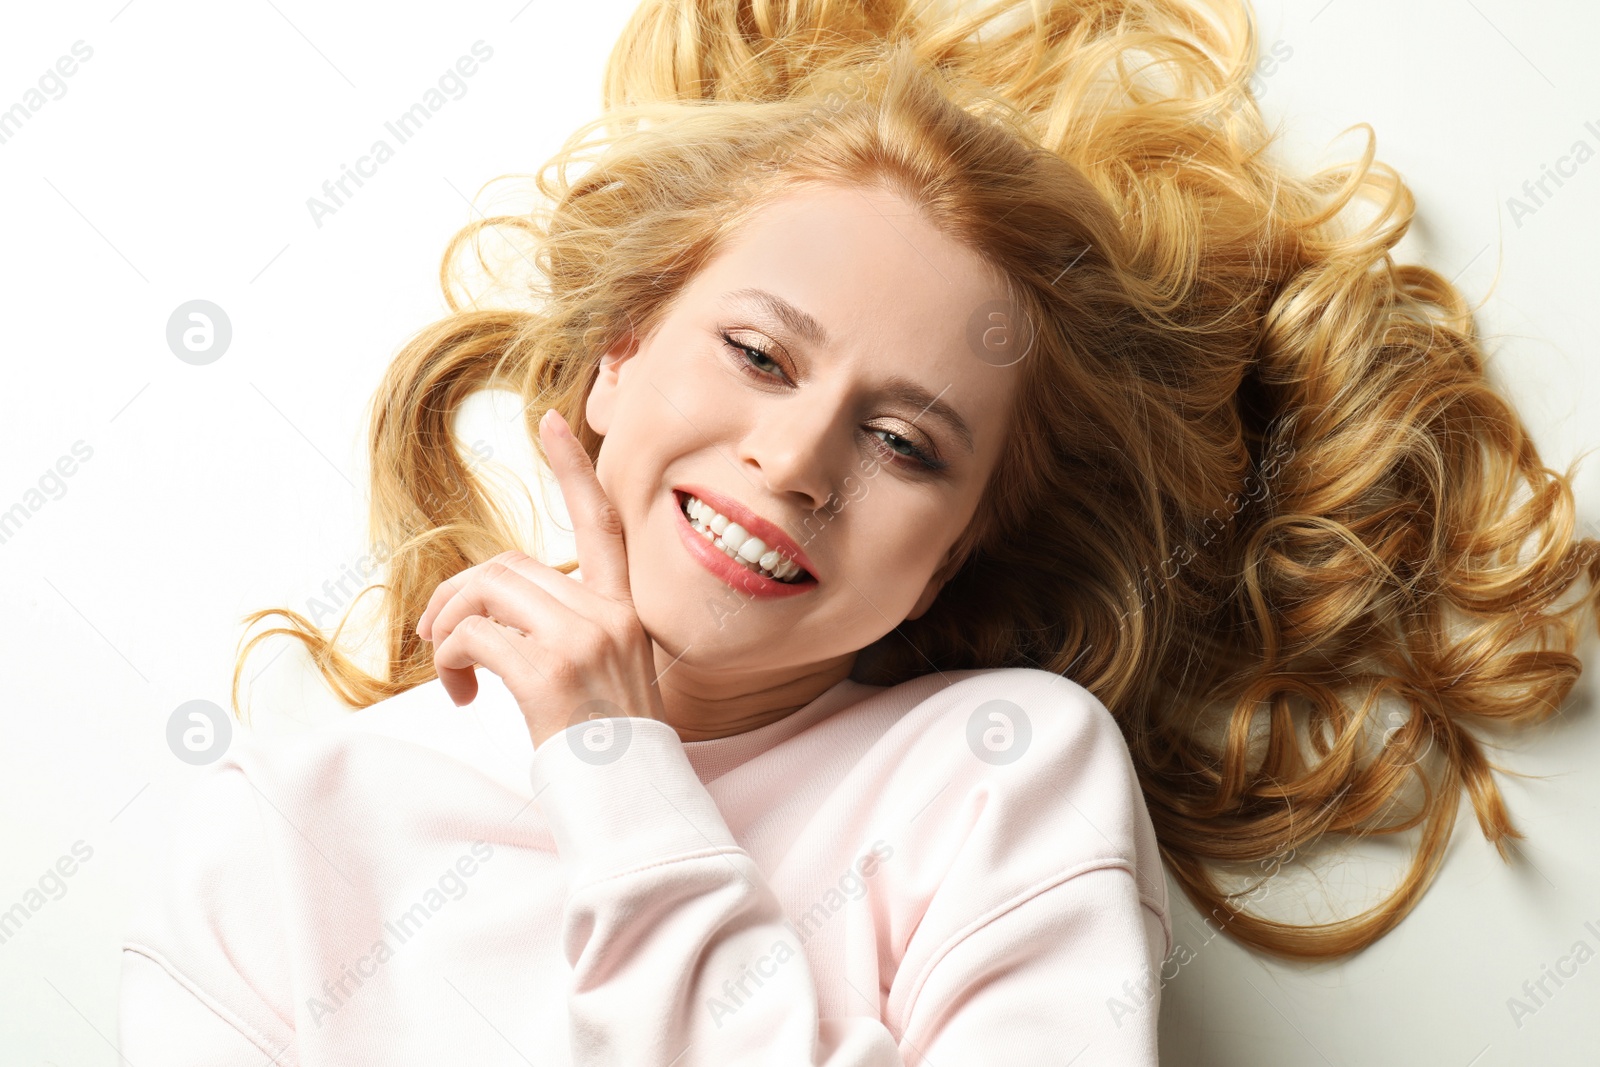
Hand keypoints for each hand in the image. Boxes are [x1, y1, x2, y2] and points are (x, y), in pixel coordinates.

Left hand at [414, 408, 667, 748]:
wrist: (634, 803)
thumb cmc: (612, 752)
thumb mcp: (607, 677)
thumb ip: (570, 632)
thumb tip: (495, 614)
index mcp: (625, 612)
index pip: (602, 523)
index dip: (574, 470)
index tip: (552, 421)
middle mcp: (609, 615)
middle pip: (512, 565)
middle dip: (459, 595)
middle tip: (436, 641)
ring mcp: (583, 640)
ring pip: (487, 591)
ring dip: (448, 628)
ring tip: (451, 672)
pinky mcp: (551, 672)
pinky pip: (473, 637)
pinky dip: (449, 661)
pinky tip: (460, 695)